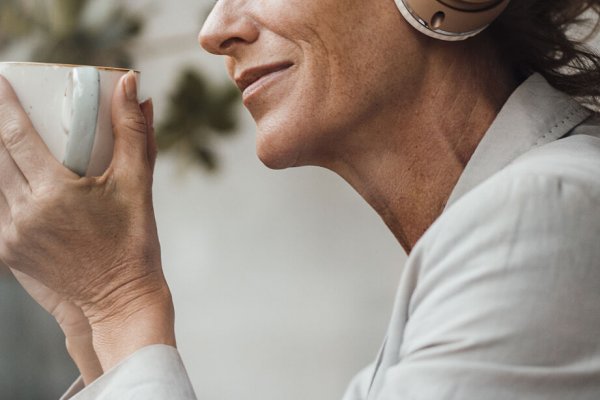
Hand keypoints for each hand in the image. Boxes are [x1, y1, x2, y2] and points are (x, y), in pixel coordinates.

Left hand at [0, 72, 174, 370]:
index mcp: (55, 193)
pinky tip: (9, 174)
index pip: (15, 135)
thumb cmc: (134, 242)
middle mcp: (24, 213)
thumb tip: (129, 85)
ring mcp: (10, 236)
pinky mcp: (7, 252)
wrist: (120, 300)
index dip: (5, 103)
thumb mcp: (136, 184)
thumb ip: (132, 132)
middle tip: (3, 101)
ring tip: (3, 136)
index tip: (1, 79)